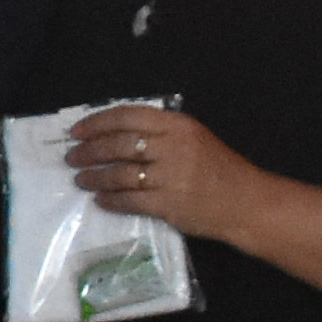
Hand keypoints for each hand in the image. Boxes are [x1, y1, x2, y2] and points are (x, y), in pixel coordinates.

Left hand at [63, 102, 261, 242]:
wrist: (248, 202)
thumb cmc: (219, 169)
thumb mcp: (195, 137)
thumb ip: (160, 132)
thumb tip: (113, 132)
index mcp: (178, 126)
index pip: (127, 117)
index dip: (96, 123)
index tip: (77, 131)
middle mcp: (173, 148)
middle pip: (118, 145)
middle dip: (89, 152)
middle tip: (73, 158)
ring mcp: (171, 177)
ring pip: (119, 174)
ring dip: (94, 177)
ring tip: (81, 179)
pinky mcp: (168, 204)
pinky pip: (129, 200)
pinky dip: (110, 199)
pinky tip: (101, 199)